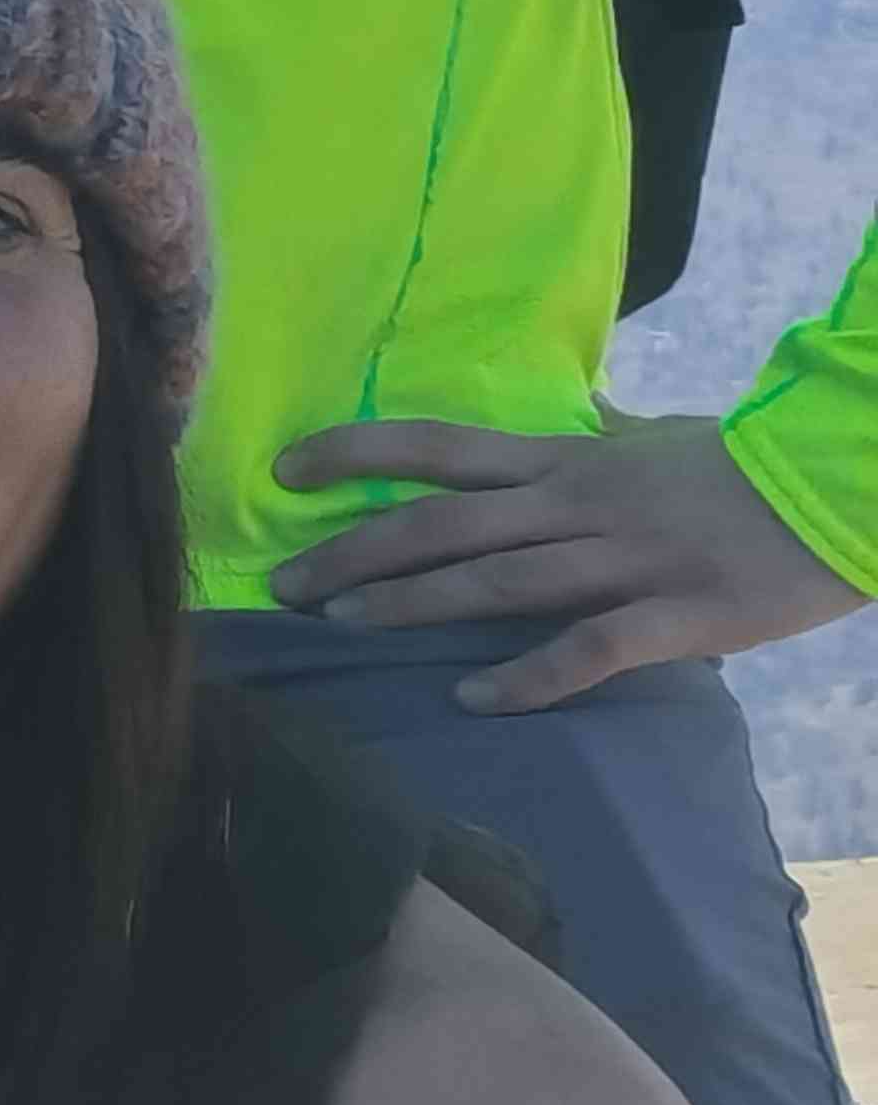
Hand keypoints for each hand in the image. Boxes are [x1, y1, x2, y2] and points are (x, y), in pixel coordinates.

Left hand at [272, 409, 871, 708]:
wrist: (841, 486)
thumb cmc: (745, 465)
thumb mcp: (663, 434)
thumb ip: (610, 429)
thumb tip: (585, 405)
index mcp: (566, 461)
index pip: (437, 447)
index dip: (354, 455)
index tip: (283, 471)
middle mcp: (578, 504)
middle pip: (443, 522)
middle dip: (354, 552)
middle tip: (283, 586)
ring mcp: (627, 559)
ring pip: (498, 579)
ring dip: (412, 603)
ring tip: (340, 625)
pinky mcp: (682, 615)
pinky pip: (592, 646)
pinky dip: (530, 674)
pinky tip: (474, 699)